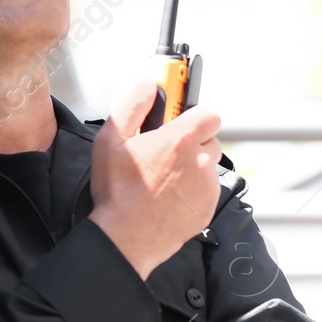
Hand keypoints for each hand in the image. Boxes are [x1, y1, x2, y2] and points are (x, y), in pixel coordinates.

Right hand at [88, 72, 222, 278]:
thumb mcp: (111, 139)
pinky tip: (169, 196)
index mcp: (180, 140)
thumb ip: (133, 103)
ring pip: (209, 164)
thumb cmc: (117, 192)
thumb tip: (148, 82)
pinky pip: (207, 189)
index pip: (209, 112)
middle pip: (209, 138)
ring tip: (164, 177)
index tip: (178, 121)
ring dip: (192, 166)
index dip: (193, 115)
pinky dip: (193, 190)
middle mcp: (201, 161)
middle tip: (164, 152)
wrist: (125, 238)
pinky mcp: (208, 207)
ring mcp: (207, 187)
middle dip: (191, 141)